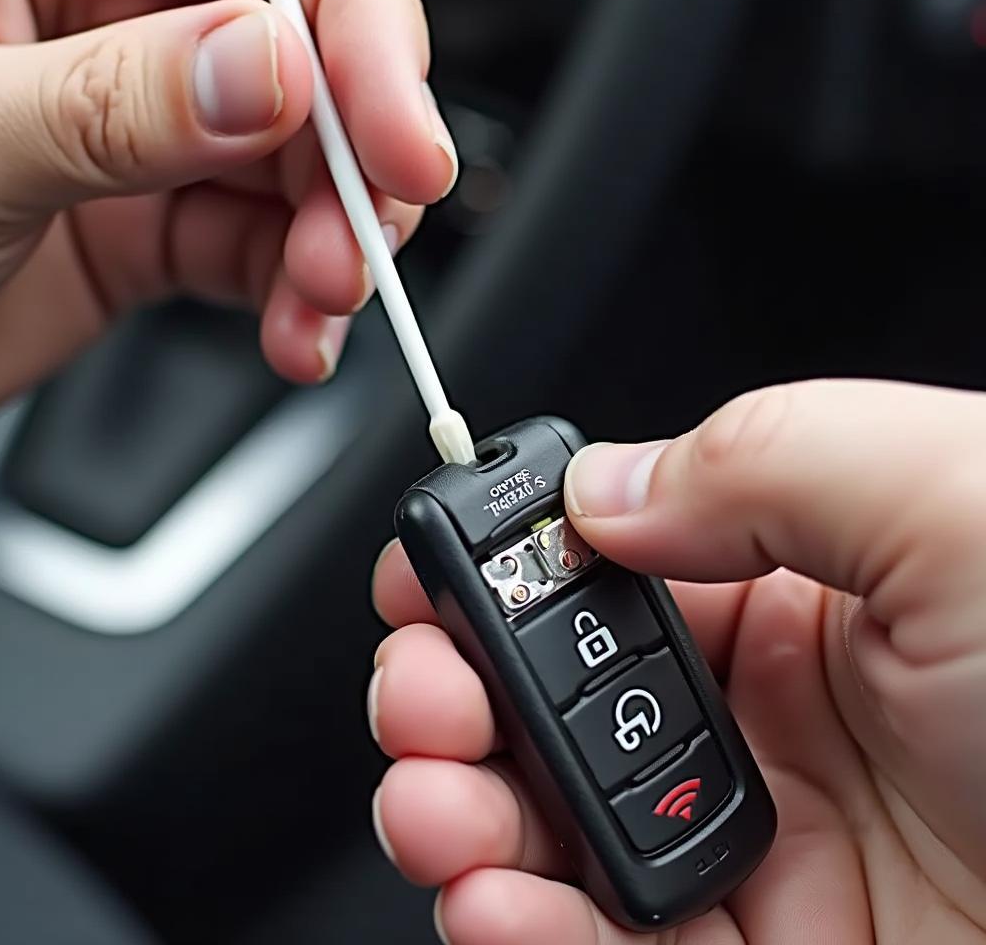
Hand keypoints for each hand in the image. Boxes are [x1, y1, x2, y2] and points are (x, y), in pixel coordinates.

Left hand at [0, 0, 455, 422]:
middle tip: (367, 236)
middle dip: (352, 153)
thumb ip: (119, 101)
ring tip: (321, 301)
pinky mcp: (149, 209)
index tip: (398, 134)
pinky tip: (295, 328)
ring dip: (332, 238)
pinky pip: (258, 238)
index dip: (348, 19)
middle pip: (297, 44)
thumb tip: (275, 70)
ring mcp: (134, 112)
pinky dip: (293, 291)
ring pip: (295, 156)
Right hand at [368, 381, 985, 943]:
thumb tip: (602, 492)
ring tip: (436, 800)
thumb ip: (763, 458)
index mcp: (798, 584)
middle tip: (424, 692)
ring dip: (459, 809)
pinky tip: (498, 898)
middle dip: (452, 685)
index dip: (501, 562)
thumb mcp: (955, 498)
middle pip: (549, 694)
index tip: (430, 572)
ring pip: (550, 822)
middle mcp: (761, 713)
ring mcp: (754, 847)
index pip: (600, 562)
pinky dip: (521, 928)